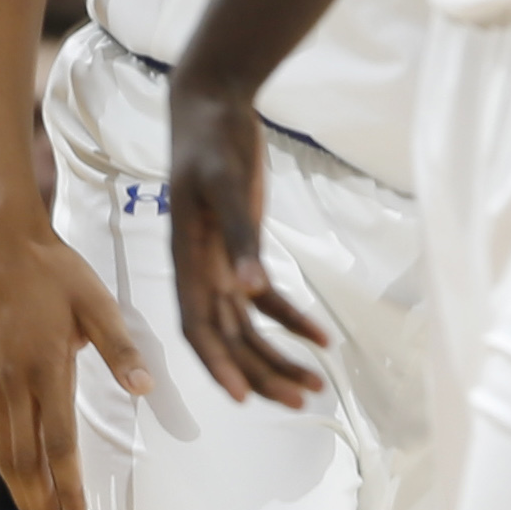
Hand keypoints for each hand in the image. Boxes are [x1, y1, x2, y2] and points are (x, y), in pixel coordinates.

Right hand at [0, 229, 147, 509]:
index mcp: (45, 368)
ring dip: (23, 500)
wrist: (2, 246)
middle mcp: (13, 384)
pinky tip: (22, 489)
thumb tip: (147, 387)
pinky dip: (9, 470)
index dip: (68, 488)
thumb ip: (120, 347)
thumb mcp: (97, 301)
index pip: (58, 444)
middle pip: (26, 465)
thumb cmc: (58, 272)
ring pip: (6, 457)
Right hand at [167, 76, 325, 407]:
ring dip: (277, 357)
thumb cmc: (213, 143)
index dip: (218, 364)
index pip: (199, 327)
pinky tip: (322, 339)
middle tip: (301, 402)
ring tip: (316, 384)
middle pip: (227, 338)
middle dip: (260, 373)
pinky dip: (291, 320)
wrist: (212, 107)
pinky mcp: (243, 251)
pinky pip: (266, 300)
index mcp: (187, 262)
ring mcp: (222, 265)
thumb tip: (250, 292)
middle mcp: (201, 272)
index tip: (242, 399)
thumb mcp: (228, 184)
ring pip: (247, 328)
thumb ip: (241, 238)